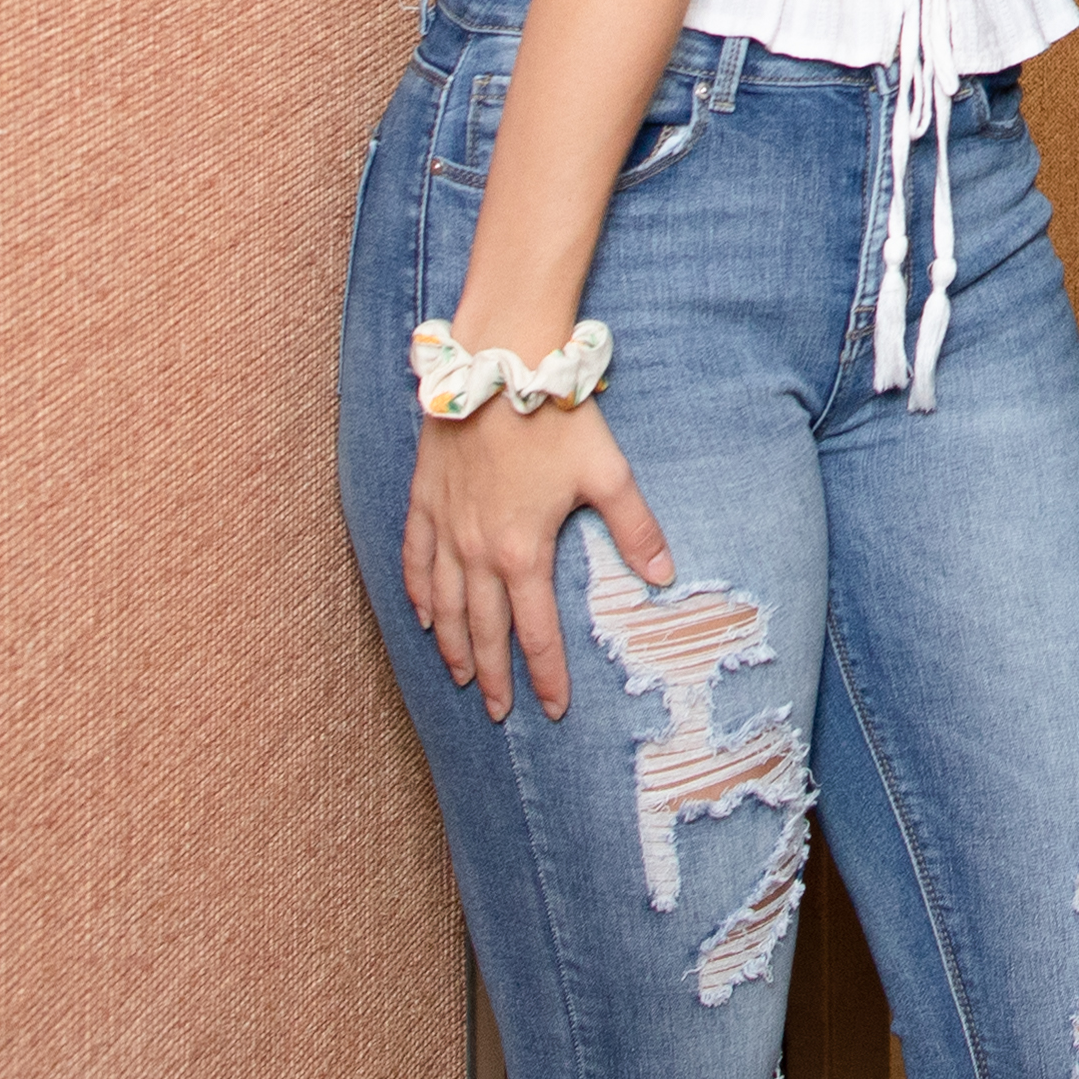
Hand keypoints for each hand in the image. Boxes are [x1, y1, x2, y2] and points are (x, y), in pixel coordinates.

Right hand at [402, 402, 674, 722]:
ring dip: (453, 646)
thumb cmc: (557, 418)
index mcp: (522, 551)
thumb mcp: (609, 473)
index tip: (552, 709)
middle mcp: (476, 551)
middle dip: (493, 676)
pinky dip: (419, 596)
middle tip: (499, 712)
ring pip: (444, 606)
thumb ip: (635, 528)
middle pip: (483, 630)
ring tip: (461, 678)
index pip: (535, 632)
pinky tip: (424, 617)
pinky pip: (415, 562)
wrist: (498, 366)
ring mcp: (444, 528)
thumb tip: (664, 575)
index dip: (545, 675)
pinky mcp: (423, 502)